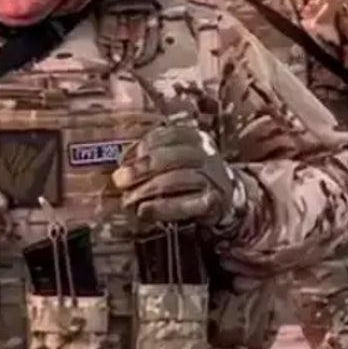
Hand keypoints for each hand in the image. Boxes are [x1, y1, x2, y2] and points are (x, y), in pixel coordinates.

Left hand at [112, 122, 236, 227]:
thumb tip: (122, 163)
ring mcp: (212, 177)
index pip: (164, 137)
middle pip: (169, 158)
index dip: (139, 149)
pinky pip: (186, 204)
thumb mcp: (177, 157)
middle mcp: (205, 153)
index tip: (121, 162)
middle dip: (140, 169)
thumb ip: (153, 155)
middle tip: (119, 180)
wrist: (228, 196)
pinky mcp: (213, 201)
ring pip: (176, 180)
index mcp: (194, 137)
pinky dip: (162, 208)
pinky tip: (145, 211)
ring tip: (128, 200)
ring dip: (147, 190)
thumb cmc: (193, 174)